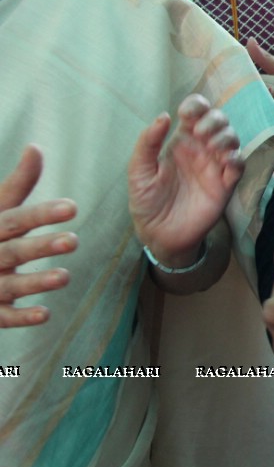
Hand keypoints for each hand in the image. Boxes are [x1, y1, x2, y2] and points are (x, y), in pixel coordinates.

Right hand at [0, 147, 76, 327]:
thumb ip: (18, 184)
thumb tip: (36, 148)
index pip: (14, 219)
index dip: (41, 214)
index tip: (72, 207)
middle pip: (13, 252)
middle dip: (41, 247)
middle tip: (73, 240)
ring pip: (9, 286)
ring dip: (36, 283)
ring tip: (65, 277)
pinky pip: (2, 317)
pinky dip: (21, 317)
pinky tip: (45, 314)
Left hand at [128, 94, 242, 268]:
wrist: (159, 235)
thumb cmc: (146, 201)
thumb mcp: (138, 171)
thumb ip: (148, 143)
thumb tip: (164, 116)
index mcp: (181, 141)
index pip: (196, 112)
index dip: (196, 106)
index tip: (188, 113)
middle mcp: (201, 149)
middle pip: (219, 121)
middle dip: (214, 120)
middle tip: (200, 133)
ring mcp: (214, 166)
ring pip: (232, 139)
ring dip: (225, 137)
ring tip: (211, 147)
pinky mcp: (226, 185)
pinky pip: (239, 165)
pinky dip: (236, 159)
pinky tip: (224, 162)